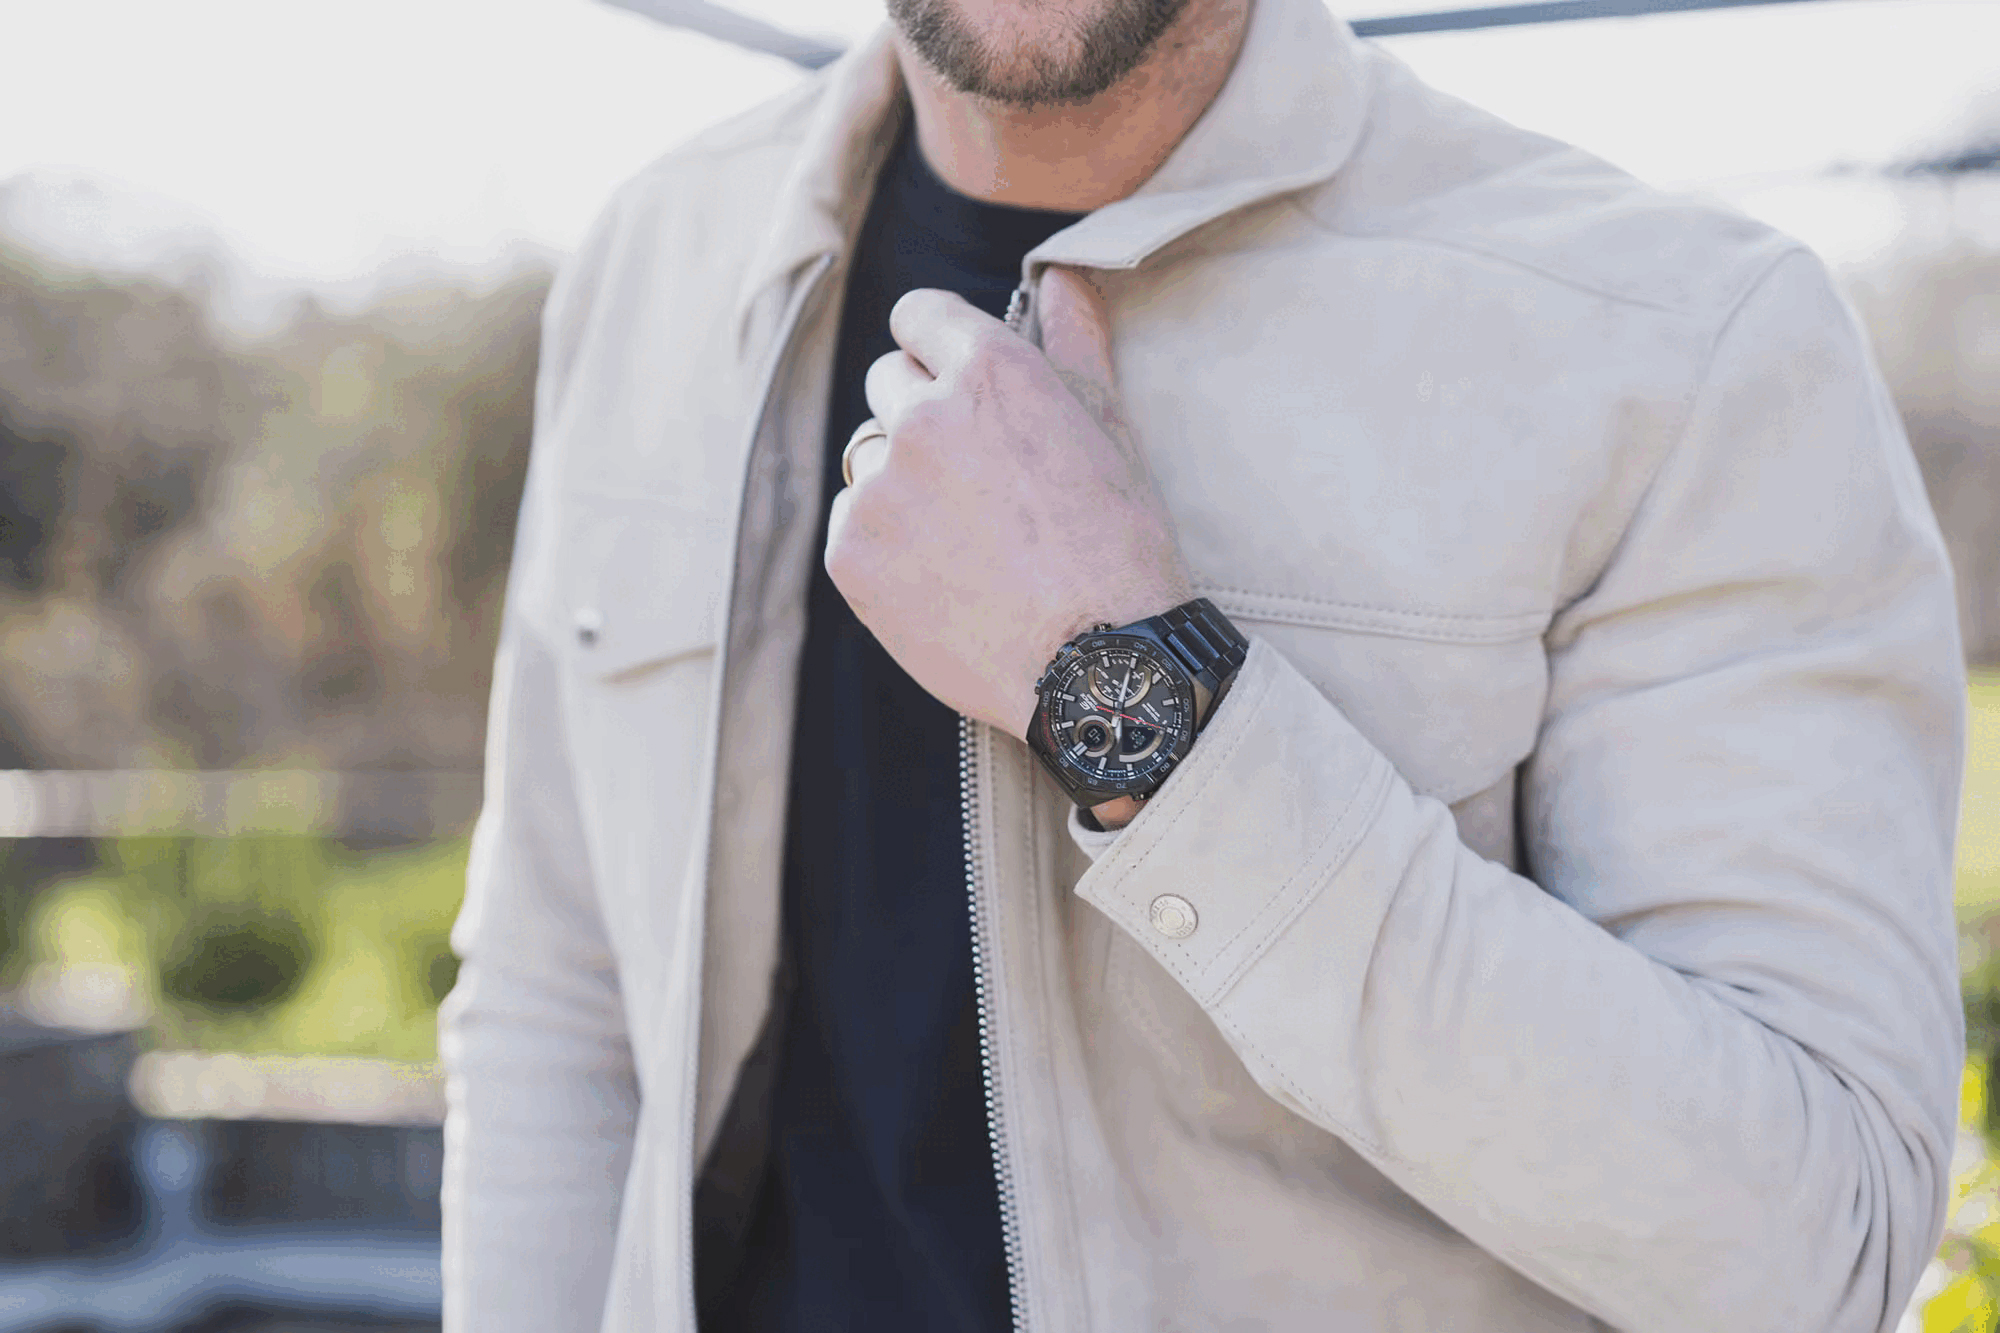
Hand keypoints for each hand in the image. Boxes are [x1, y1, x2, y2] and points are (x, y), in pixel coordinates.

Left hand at [825, 267, 1193, 745]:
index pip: (919, 314)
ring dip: (902, 480)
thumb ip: (1075, 342)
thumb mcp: (1110, 431)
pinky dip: (885, 543)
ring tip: (965, 538)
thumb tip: (1062, 277)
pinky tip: (942, 577)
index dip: (938, 347)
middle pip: (887, 381)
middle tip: (979, 482)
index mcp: (993, 372)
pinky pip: (852, 521)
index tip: (952, 381)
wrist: (1100, 668)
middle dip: (923, 415)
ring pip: (869, 455)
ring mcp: (881, 485)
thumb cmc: (1120, 548)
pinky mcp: (850, 551)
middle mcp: (924, 416)